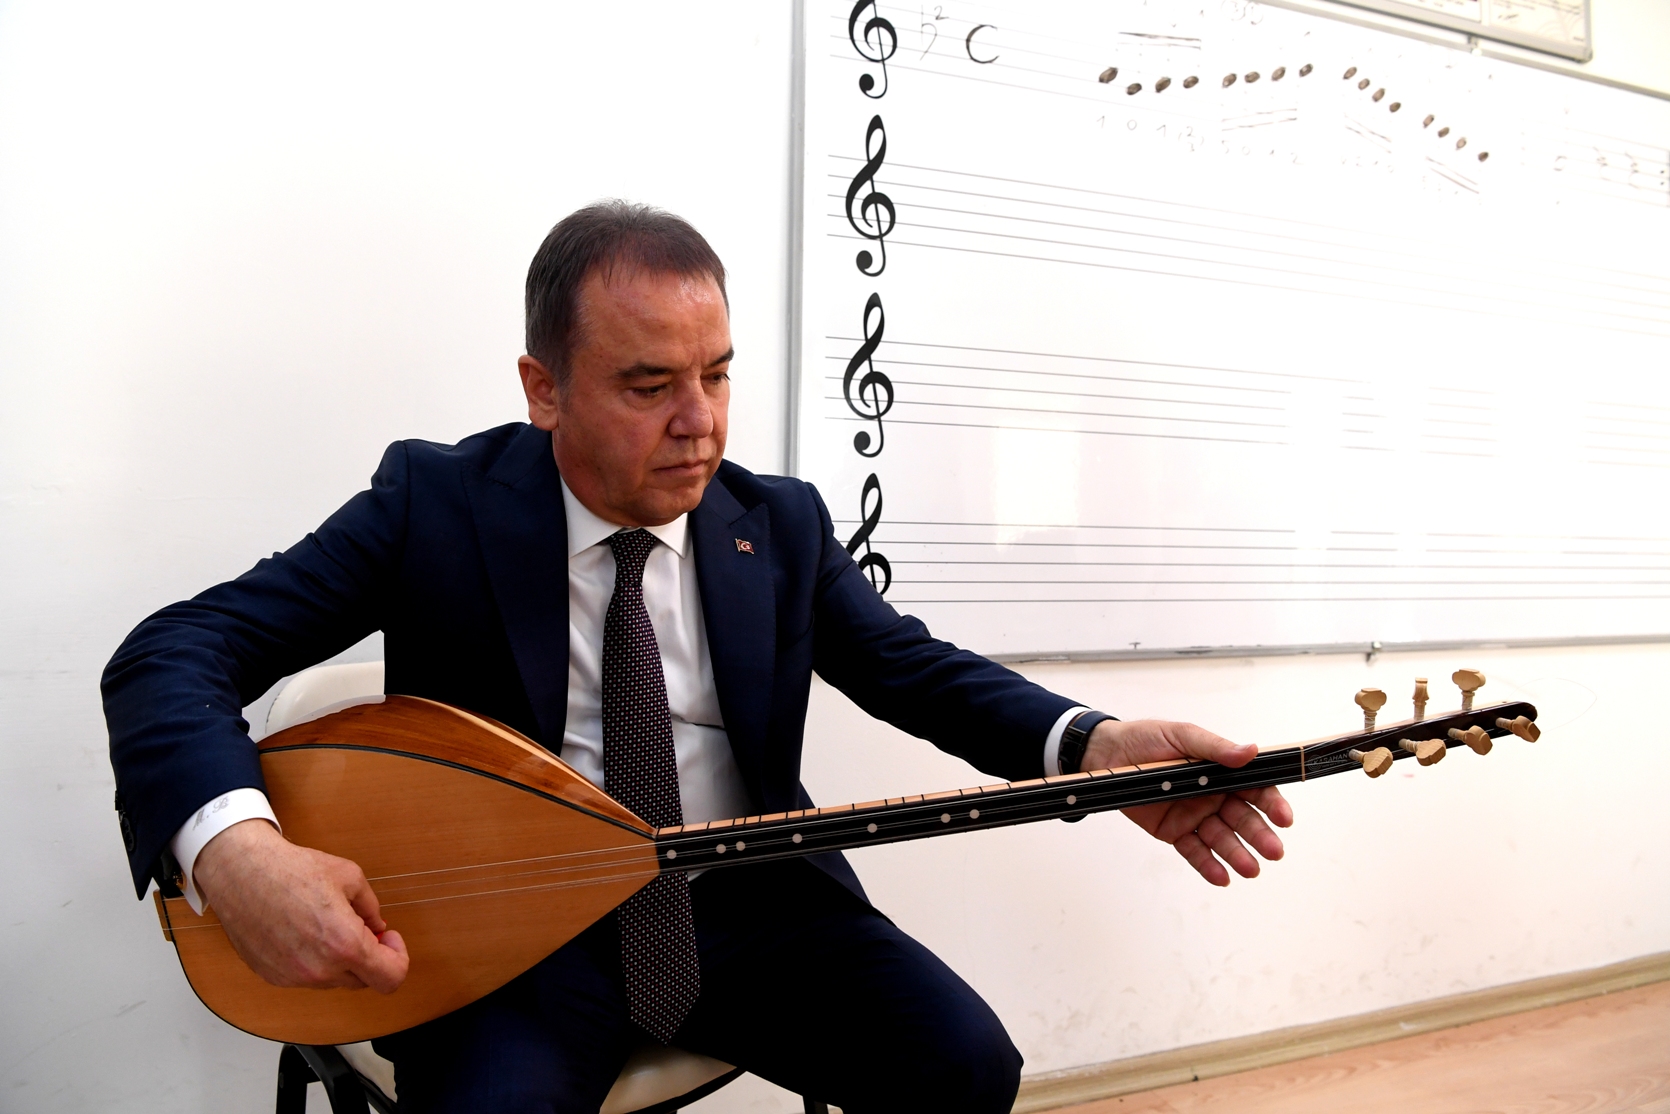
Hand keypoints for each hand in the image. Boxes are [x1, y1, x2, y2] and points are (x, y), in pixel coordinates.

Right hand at [191, 818, 408, 991]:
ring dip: (340, 959)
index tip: (389, 939)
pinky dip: (314, 961)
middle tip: (363, 928)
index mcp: (345, 945)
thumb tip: (377, 927)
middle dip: (370, 957)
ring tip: (327, 924)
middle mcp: (320, 970)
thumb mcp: (349, 876)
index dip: (398, 958)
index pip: (391, 978)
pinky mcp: (273, 977)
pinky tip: (304, 932)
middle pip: (364, 980)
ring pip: (335, 980)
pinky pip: (307, 977)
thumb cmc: (292, 870)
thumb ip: (371, 907)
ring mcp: (294, 978)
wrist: (242, 873)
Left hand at [1082, 719, 1292, 886]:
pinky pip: (1194, 850)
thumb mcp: (1182, 736)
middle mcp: (1212, 795)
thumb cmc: (1147, 739)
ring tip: (1250, 869)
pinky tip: (1222, 878)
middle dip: (1259, 835)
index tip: (1284, 818)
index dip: (1272, 803)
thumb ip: (1215, 747)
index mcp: (1220, 770)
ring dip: (1237, 854)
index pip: (1255, 789)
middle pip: (1242, 818)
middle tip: (1273, 851)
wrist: (1107, 754)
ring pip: (1221, 838)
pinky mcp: (1174, 831)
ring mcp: (1194, 815)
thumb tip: (1250, 751)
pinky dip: (1208, 865)